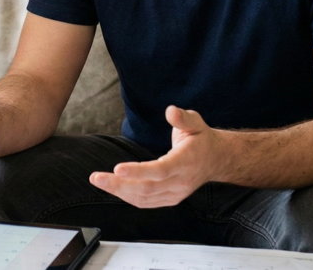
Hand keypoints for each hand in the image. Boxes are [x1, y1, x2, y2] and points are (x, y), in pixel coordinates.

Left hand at [90, 106, 225, 208]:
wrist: (215, 159)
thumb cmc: (200, 138)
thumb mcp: (195, 121)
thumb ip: (182, 117)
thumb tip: (170, 111)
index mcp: (186, 161)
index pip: (160, 170)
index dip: (138, 171)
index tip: (117, 168)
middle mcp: (181, 181)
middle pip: (147, 187)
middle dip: (119, 184)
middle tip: (96, 177)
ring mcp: (176, 193)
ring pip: (144, 198)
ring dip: (119, 191)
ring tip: (98, 181)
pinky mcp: (170, 199)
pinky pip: (146, 202)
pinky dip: (127, 197)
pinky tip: (113, 188)